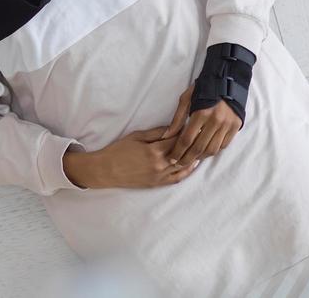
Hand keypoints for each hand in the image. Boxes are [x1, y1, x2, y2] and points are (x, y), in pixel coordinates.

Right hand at [64, 126, 200, 189]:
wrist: (106, 170)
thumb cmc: (118, 150)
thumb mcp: (136, 136)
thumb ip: (156, 133)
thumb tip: (172, 128)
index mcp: (154, 151)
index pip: (177, 139)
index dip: (186, 131)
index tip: (194, 124)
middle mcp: (160, 165)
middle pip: (182, 152)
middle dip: (193, 143)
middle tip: (202, 134)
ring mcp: (160, 176)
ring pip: (183, 166)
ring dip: (193, 157)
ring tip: (201, 147)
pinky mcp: (157, 183)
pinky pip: (177, 178)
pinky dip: (186, 172)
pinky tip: (192, 165)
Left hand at [165, 84, 242, 166]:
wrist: (226, 78)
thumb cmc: (203, 88)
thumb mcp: (186, 99)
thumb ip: (177, 118)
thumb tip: (167, 136)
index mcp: (201, 113)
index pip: (187, 139)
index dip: (178, 151)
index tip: (172, 158)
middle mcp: (216, 121)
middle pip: (199, 147)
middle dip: (187, 159)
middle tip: (179, 164)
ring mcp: (227, 125)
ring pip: (213, 149)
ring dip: (201, 157)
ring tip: (191, 160)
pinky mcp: (236, 126)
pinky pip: (224, 145)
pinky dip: (214, 150)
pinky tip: (206, 152)